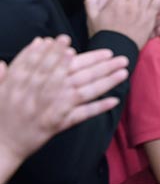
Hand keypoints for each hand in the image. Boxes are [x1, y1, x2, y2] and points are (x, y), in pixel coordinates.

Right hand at [0, 36, 127, 162]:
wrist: (3, 142)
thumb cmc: (5, 110)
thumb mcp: (4, 84)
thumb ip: (23, 61)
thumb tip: (40, 40)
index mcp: (32, 81)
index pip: (51, 62)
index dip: (63, 52)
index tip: (77, 43)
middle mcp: (45, 93)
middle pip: (75, 74)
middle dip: (98, 64)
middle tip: (117, 55)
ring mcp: (54, 108)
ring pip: (84, 91)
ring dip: (106, 81)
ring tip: (123, 72)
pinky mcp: (60, 124)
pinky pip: (82, 115)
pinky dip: (98, 107)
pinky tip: (115, 100)